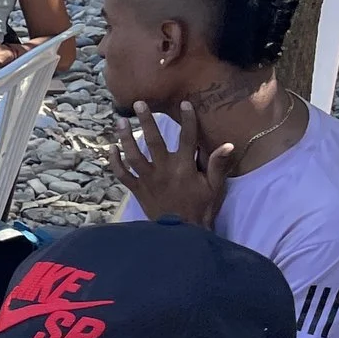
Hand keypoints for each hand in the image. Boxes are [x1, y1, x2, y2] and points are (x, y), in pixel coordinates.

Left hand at [110, 99, 231, 229]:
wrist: (181, 233)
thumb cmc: (200, 208)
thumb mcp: (214, 187)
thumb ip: (218, 165)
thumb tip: (227, 144)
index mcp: (184, 167)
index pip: (187, 138)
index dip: (187, 120)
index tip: (184, 103)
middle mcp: (164, 170)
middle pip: (152, 141)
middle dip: (146, 121)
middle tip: (138, 103)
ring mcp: (148, 180)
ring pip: (133, 155)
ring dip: (125, 138)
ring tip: (120, 121)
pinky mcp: (137, 190)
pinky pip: (122, 174)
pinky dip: (115, 162)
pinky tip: (111, 148)